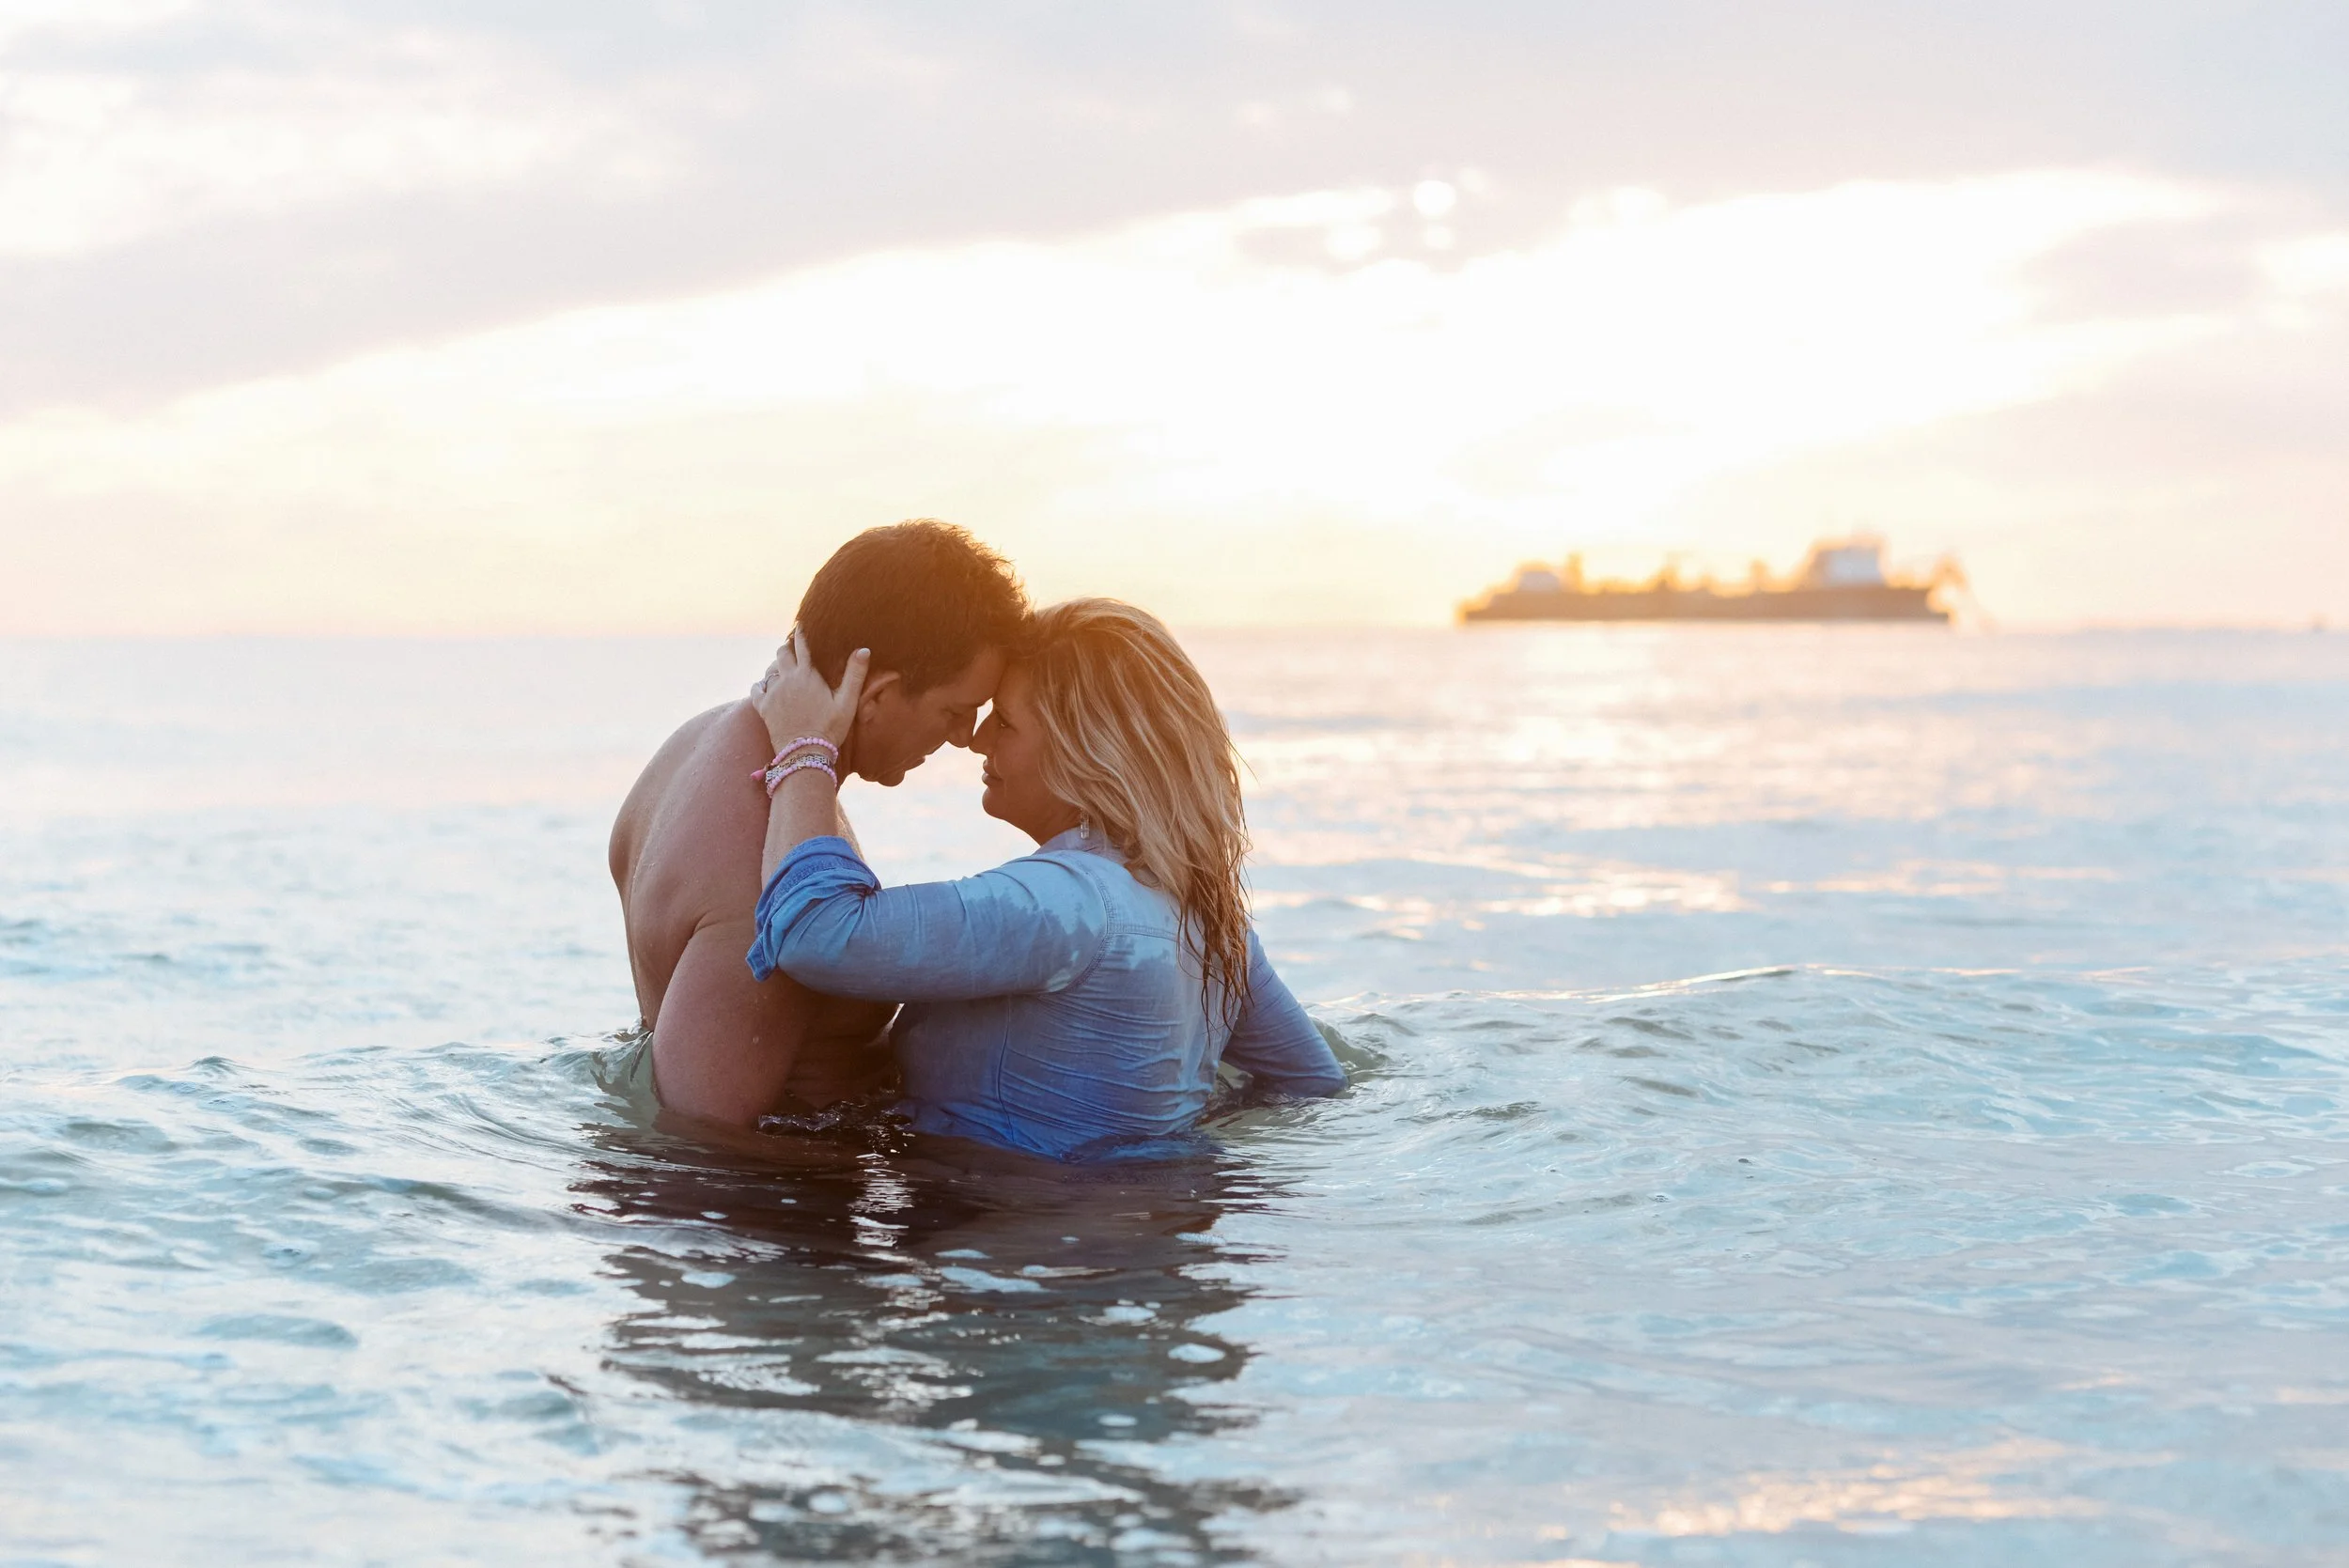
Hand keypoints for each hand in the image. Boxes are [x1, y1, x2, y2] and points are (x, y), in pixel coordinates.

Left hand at [751, 629, 867, 754]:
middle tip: (792, 647)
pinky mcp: (763, 707)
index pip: (802, 644)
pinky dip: (761, 685)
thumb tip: (864, 649)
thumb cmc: (829, 728)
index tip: (801, 624)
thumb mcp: (847, 702)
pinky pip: (757, 688)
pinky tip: (766, 687)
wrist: (804, 753)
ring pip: (770, 669)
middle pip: (782, 652)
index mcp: (807, 674)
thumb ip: (854, 675)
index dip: (801, 632)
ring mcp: (773, 693)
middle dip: (787, 647)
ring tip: (782, 668)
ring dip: (776, 666)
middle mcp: (787, 679)